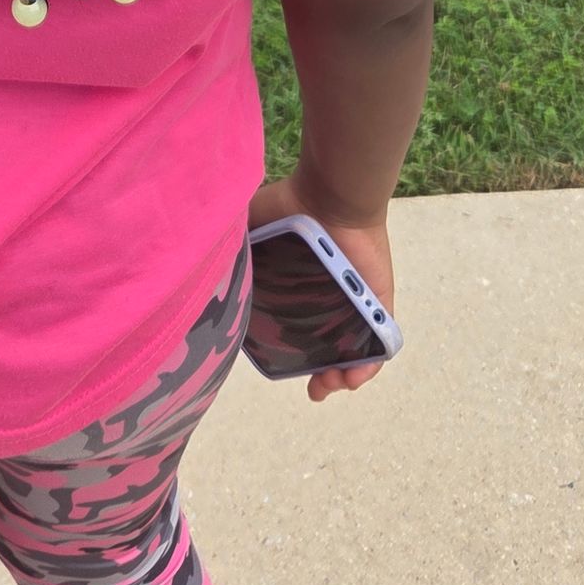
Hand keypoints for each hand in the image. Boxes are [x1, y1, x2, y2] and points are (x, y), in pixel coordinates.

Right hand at [248, 170, 395, 403]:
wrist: (330, 194)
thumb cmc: (290, 207)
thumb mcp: (250, 226)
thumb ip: (233, 250)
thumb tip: (203, 272)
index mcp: (299, 285)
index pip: (293, 330)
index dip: (286, 353)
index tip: (275, 365)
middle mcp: (328, 297)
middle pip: (326, 348)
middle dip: (319, 375)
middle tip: (313, 390)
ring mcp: (356, 302)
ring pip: (353, 351)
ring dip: (343, 376)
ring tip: (330, 384)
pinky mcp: (381, 303)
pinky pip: (381, 341)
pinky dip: (370, 364)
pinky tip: (353, 377)